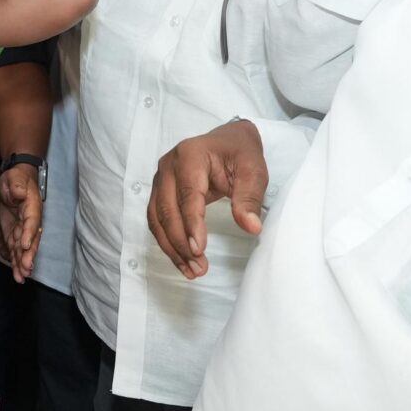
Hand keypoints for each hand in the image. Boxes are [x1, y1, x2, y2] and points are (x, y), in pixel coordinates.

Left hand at [0, 161, 43, 281]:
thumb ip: (9, 182)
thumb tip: (17, 193)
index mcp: (27, 201)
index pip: (31, 218)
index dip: (29, 232)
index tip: (24, 245)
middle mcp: (23, 215)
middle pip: (29, 236)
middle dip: (28, 254)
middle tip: (26, 270)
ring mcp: (13, 222)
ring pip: (20, 245)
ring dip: (21, 261)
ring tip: (21, 278)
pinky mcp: (2, 227)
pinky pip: (9, 244)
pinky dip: (12, 257)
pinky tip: (14, 271)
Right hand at [146, 119, 267, 278]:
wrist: (229, 141)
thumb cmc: (240, 153)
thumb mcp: (254, 171)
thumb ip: (250, 198)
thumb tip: (251, 227)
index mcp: (190, 155)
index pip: (187, 195)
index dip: (191, 224)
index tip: (199, 250)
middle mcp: (168, 165)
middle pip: (167, 210)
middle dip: (181, 242)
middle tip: (199, 267)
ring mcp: (160, 178)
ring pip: (157, 219)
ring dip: (171, 247)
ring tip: (192, 270)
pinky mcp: (159, 191)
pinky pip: (157, 220)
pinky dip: (167, 242)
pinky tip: (182, 259)